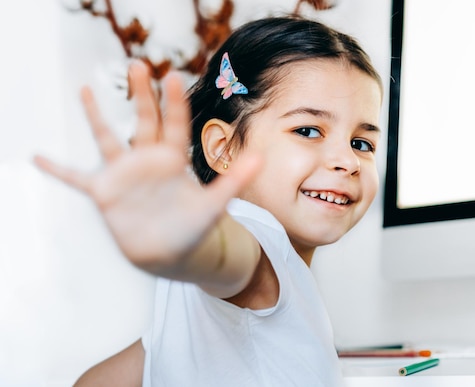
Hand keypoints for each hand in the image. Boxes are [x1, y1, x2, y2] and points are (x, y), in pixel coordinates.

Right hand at [34, 62, 259, 268]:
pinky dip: (58, 170)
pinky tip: (37, 158)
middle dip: (141, 95)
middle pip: (143, 122)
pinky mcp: (104, 194)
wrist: (171, 252)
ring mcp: (124, 175)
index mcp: (174, 160)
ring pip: (108, 139)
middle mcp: (148, 161)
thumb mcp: (214, 204)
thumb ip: (234, 180)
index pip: (174, 125)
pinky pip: (76, 179)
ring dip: (97, 116)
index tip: (172, 76)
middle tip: (138, 65)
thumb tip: (260, 157)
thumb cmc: (193, 227)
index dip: (174, 103)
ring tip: (86, 90)